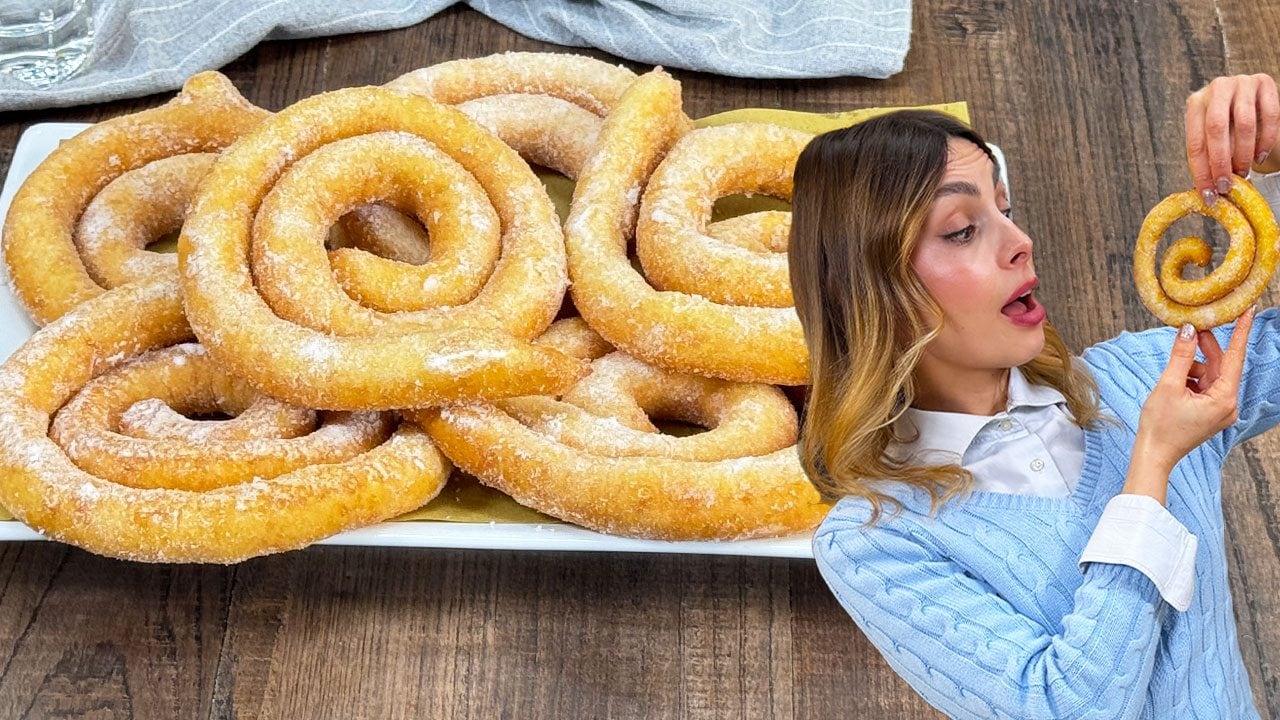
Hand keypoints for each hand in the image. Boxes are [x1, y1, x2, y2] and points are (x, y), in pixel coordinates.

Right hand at [1135, 307, 1254, 471]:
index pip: (1234, 357)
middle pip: (1220, 366)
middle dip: (1203, 350)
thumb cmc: (1160, 426)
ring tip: (1171, 376)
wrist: (1154, 455)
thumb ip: (1180, 355)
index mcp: (1224, 399)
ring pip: (1209, 375)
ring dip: (1190, 368)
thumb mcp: (1168, 385)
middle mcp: (1228, 405)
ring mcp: (1220, 409)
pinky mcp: (1210, 412)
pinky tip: (1174, 386)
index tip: (1248, 311)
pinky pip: (1203, 386)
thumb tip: (1188, 330)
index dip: (1240, 332)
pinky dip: (1189, 379)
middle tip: (1190, 329)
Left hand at [1185, 74, 1279, 205]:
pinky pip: (1270, 115)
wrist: (1252, 102)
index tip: (1209, 194)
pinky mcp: (1264, 81)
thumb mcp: (1212, 138)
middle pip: (1216, 129)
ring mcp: (1241, 82)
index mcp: (1195, 103)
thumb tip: (1207, 193)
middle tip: (1227, 186)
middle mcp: (1216, 88)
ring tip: (1244, 172)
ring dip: (1244, 154)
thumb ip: (1208, 158)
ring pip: (1244, 123)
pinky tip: (1260, 156)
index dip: (1201, 172)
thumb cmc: (1228, 126)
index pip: (1195, 142)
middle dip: (1221, 162)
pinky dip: (1266, 140)